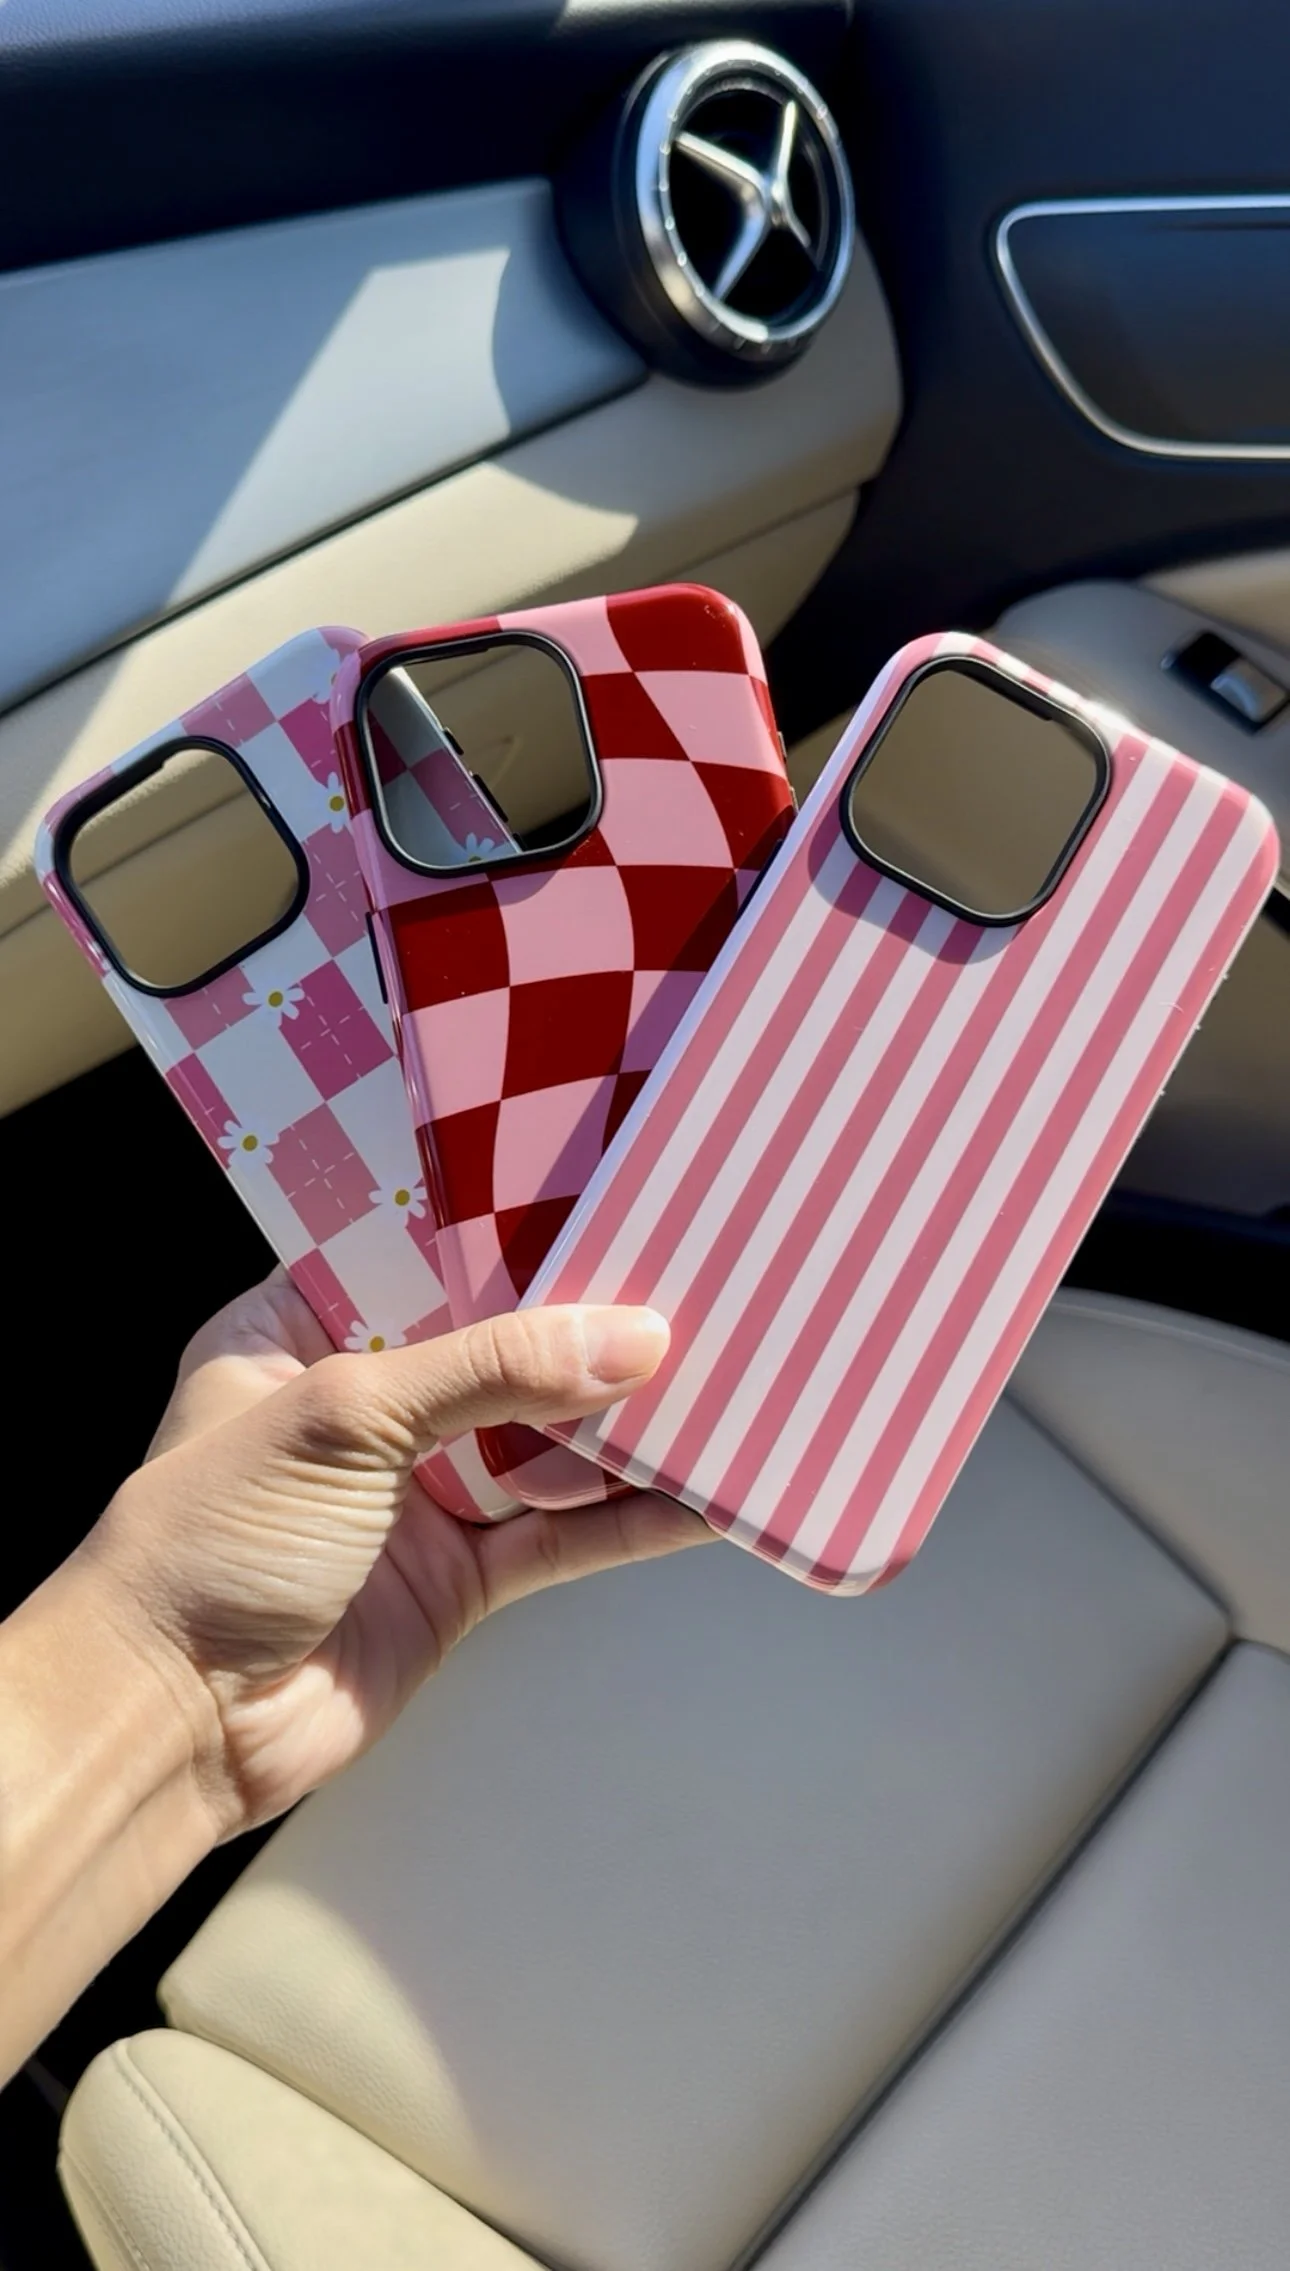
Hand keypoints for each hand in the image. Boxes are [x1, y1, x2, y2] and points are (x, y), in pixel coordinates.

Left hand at [81, 1271, 703, 1839]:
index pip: (419, 1253)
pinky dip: (628, 1520)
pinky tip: (703, 1497)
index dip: (509, 1229)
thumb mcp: (344, 1416)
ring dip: (623, 1421)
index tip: (606, 1195)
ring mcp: (411, 1494)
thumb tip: (631, 1339)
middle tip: (692, 1277)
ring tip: (727, 1374)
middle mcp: (358, 1404)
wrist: (170, 1727)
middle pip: (497, 1346)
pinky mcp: (455, 1580)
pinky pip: (559, 1538)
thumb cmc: (209, 1543)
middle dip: (588, 1324)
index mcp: (296, 1328)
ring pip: (541, 1441)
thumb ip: (491, 1369)